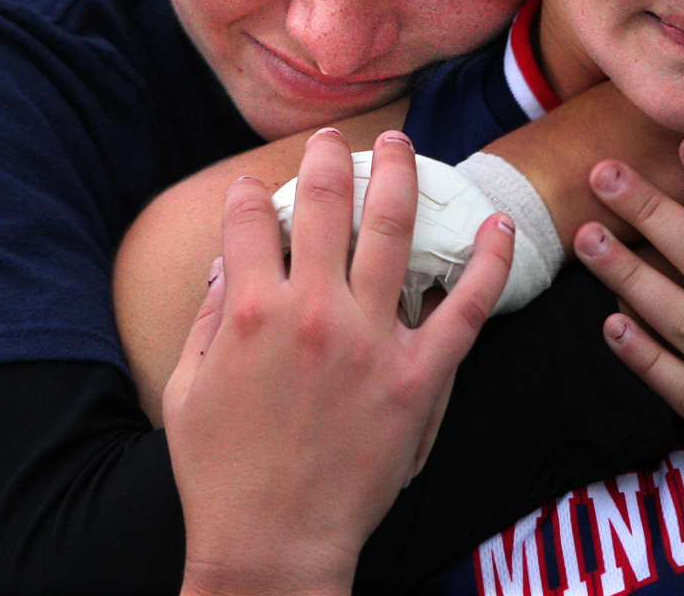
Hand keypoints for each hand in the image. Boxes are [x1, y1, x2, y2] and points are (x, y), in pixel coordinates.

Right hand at [163, 128, 513, 595]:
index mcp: (253, 312)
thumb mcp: (187, 389)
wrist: (275, 543)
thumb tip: (224, 266)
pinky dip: (488, 262)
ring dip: (399, 175)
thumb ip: (208, 320)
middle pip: (330, 204)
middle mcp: (315, 313)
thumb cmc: (221, 474)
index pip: (253, 220)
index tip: (258, 188)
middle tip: (334, 139)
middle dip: (329, 157)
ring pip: (396, 232)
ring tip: (401, 145)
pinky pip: (466, 307)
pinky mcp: (417, 376)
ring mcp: (372, 341)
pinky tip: (497, 226)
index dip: (252, 194)